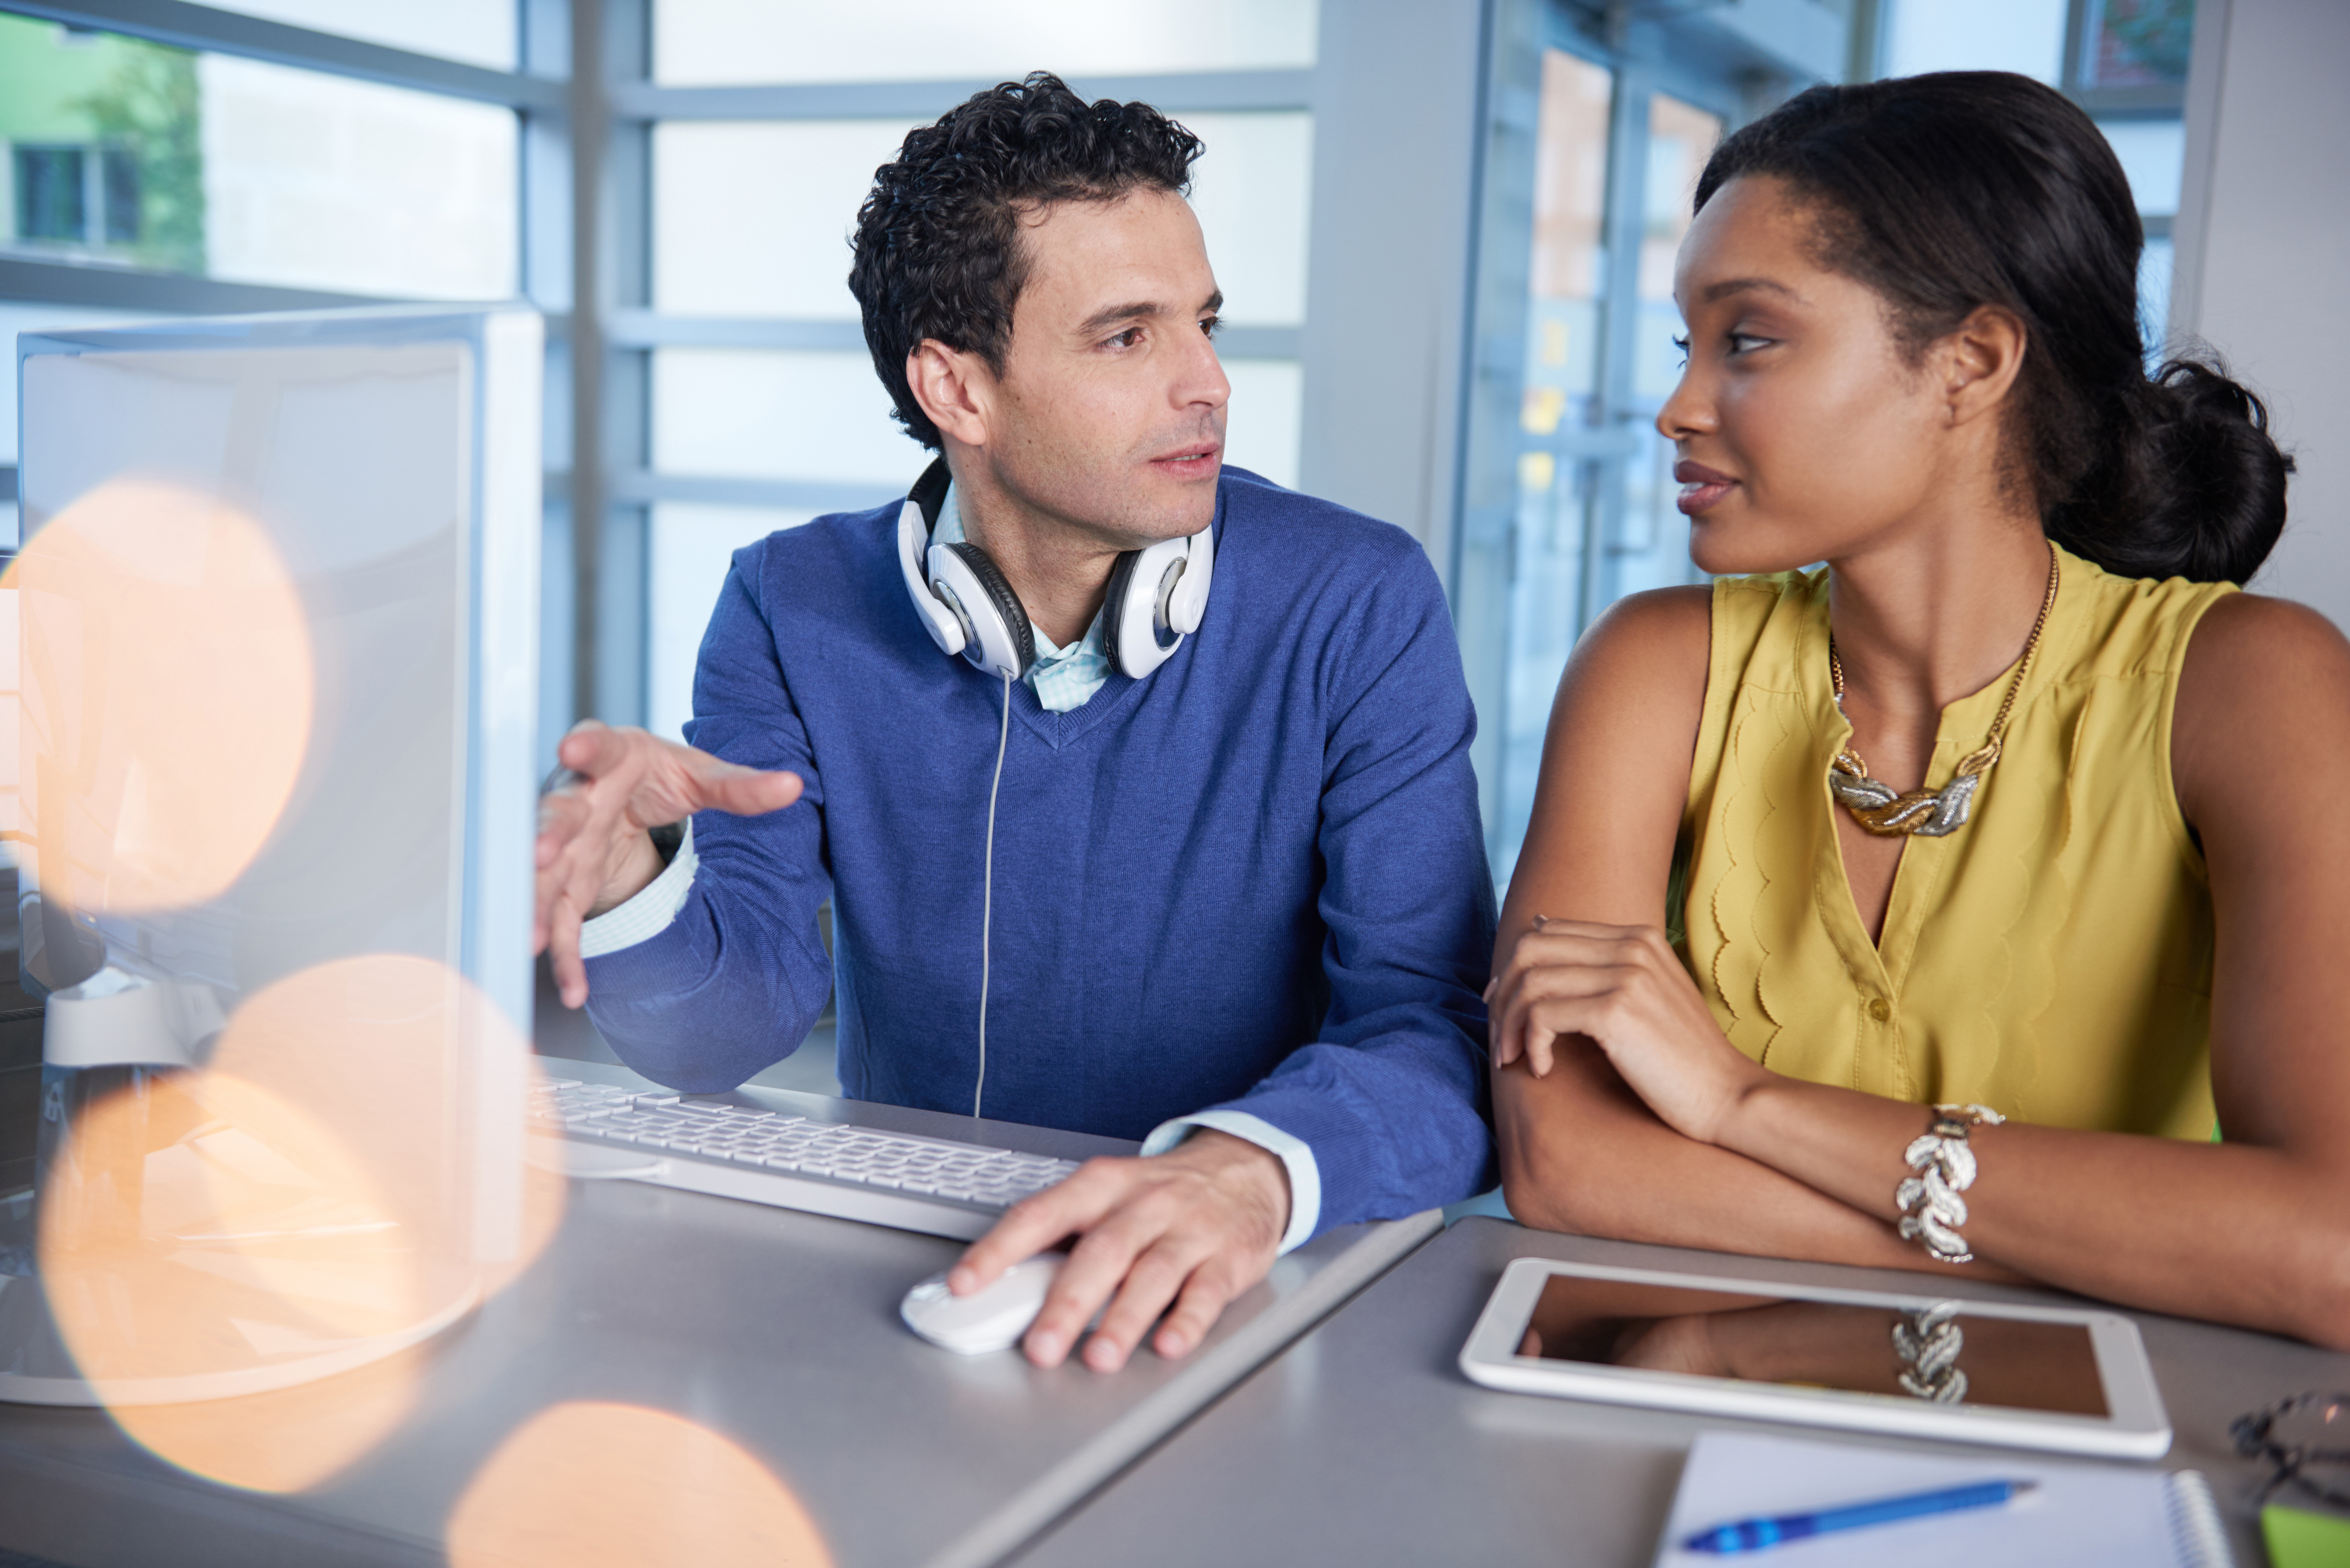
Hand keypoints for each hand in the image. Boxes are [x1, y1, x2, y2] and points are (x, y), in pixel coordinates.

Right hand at [534, 720, 803, 1007]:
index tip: (573, 746)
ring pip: (544, 875)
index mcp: (609, 759)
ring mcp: (565, 846)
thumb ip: (740, 785)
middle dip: (546, 832)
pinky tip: (576, 990)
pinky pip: (563, 923)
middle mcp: (576, 800)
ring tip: (531, 934)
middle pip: (556, 815)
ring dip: (537, 903)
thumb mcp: (698, 776)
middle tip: (541, 850)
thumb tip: (792, 785)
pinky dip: (566, 957)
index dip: (584, 745)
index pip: (595, 746)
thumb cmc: (651, 775)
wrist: (621, 793)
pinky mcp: (567, 885)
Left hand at [949, 1130, 1289, 1371]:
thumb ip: (1064, 1238)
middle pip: (1100, 1252)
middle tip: (1040, 1347)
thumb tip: (1006, 1289)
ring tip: (1099, 1357)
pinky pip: (1207, 1291)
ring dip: (1124, 1318)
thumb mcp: (1109, 1197)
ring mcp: (1189, 1230)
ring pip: (1152, 1273)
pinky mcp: (1228, 1256)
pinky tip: (1169, 1344)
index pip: (1040, 1215)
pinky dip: (1188, 1320)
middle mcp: (1144, 1204)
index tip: (966, 1285)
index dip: (999, 1250)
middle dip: (1067, 1302)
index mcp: (1101, 1186)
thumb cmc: (1162, 1193)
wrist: (1246, 1169)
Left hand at [1484, 916, 1762, 1144]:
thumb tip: (1537, 930)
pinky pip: (1543, 1015)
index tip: (1503, 1007)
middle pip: (1530, 950)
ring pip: (1531, 982)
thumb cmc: (1680, 1058)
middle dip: (1503, 994)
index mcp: (1637, 937)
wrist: (1726, 1095)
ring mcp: (1626, 975)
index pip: (1547, 931)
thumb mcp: (1646, 998)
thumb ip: (1603, 969)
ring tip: (1513, 1058)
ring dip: (1509, 1024)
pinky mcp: (1617, 1011)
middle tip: (1500, 1036)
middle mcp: (1632, 946)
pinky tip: (1543, 1069)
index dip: (1513, 970)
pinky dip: (1532, 1044)